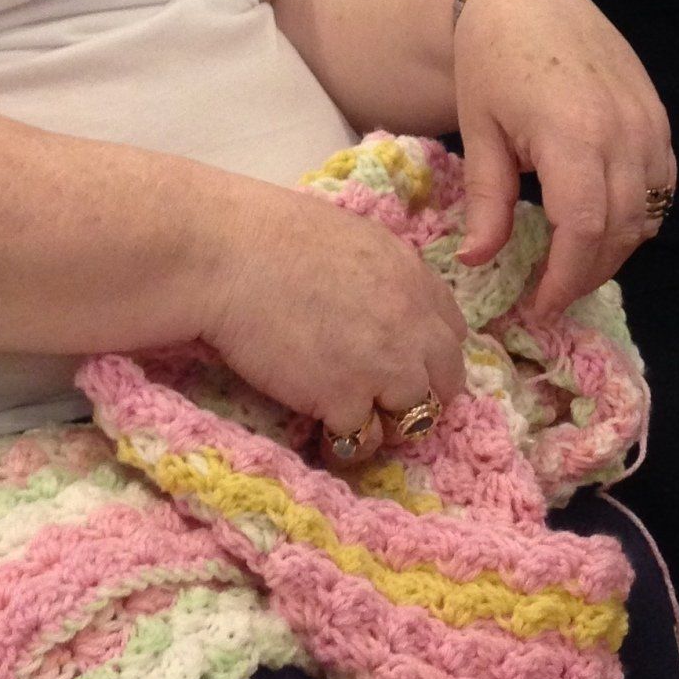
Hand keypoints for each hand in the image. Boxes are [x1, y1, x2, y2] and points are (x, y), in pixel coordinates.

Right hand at [198, 176, 467, 461]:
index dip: (428, 354)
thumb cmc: (271, 235)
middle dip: (420, 394)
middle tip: (382, 400)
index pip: (451, 332)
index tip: (404, 363)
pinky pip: (361, 440)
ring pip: (414, 419)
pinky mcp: (345, 399)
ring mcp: (384, 366)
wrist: (226, 254)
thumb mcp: (354, 241)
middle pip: (446, 381)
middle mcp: (412, 324)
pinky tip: (321, 434)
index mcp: (414, 278)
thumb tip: (381, 303)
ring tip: (351, 422)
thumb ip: (383, 277)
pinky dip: (342, 443)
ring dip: (385, 423)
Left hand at [452, 0, 674, 322]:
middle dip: (586, 273)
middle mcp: (623, 132)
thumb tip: (478, 262)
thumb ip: (487, 200)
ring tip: (573, 263)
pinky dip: (639, 215)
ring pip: (648, 214)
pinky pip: (663, 186)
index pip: (584, 230)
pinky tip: (604, 222)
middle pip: (620, 231)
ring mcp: (648, 124)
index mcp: (572, 135)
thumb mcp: (479, 131)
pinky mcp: (658, 117)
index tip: (539, 304)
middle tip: (551, 293)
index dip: (564, 278)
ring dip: (614, 249)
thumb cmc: (491, 61)